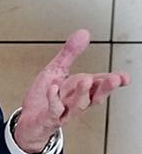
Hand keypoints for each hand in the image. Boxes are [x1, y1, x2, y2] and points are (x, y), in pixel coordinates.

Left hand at [15, 29, 129, 152]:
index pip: (100, 84)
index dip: (114, 81)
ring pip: (78, 105)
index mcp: (80, 89)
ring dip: (82, 93)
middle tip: (114, 79)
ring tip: (85, 79)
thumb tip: (84, 33)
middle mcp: (74, 101)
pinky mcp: (49, 118)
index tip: (125, 77)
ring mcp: (63, 111)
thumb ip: (70, 54)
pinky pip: (54, 110)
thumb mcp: (56, 70)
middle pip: (94, 97)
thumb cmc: (44, 98)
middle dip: (105, 88)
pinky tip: (54, 87)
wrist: (28, 121)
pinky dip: (54, 99)